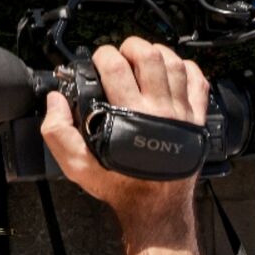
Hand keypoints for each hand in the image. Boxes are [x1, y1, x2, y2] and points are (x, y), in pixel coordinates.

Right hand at [40, 37, 209, 220]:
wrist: (155, 208)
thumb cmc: (120, 186)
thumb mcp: (78, 166)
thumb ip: (58, 132)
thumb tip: (56, 101)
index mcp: (129, 116)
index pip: (116, 67)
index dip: (103, 55)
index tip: (98, 61)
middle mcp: (158, 110)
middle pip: (148, 57)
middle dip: (130, 47)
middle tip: (121, 55)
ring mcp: (181, 113)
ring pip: (174, 64)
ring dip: (158, 52)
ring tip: (145, 57)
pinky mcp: (196, 120)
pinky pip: (199, 83)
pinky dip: (187, 69)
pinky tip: (174, 70)